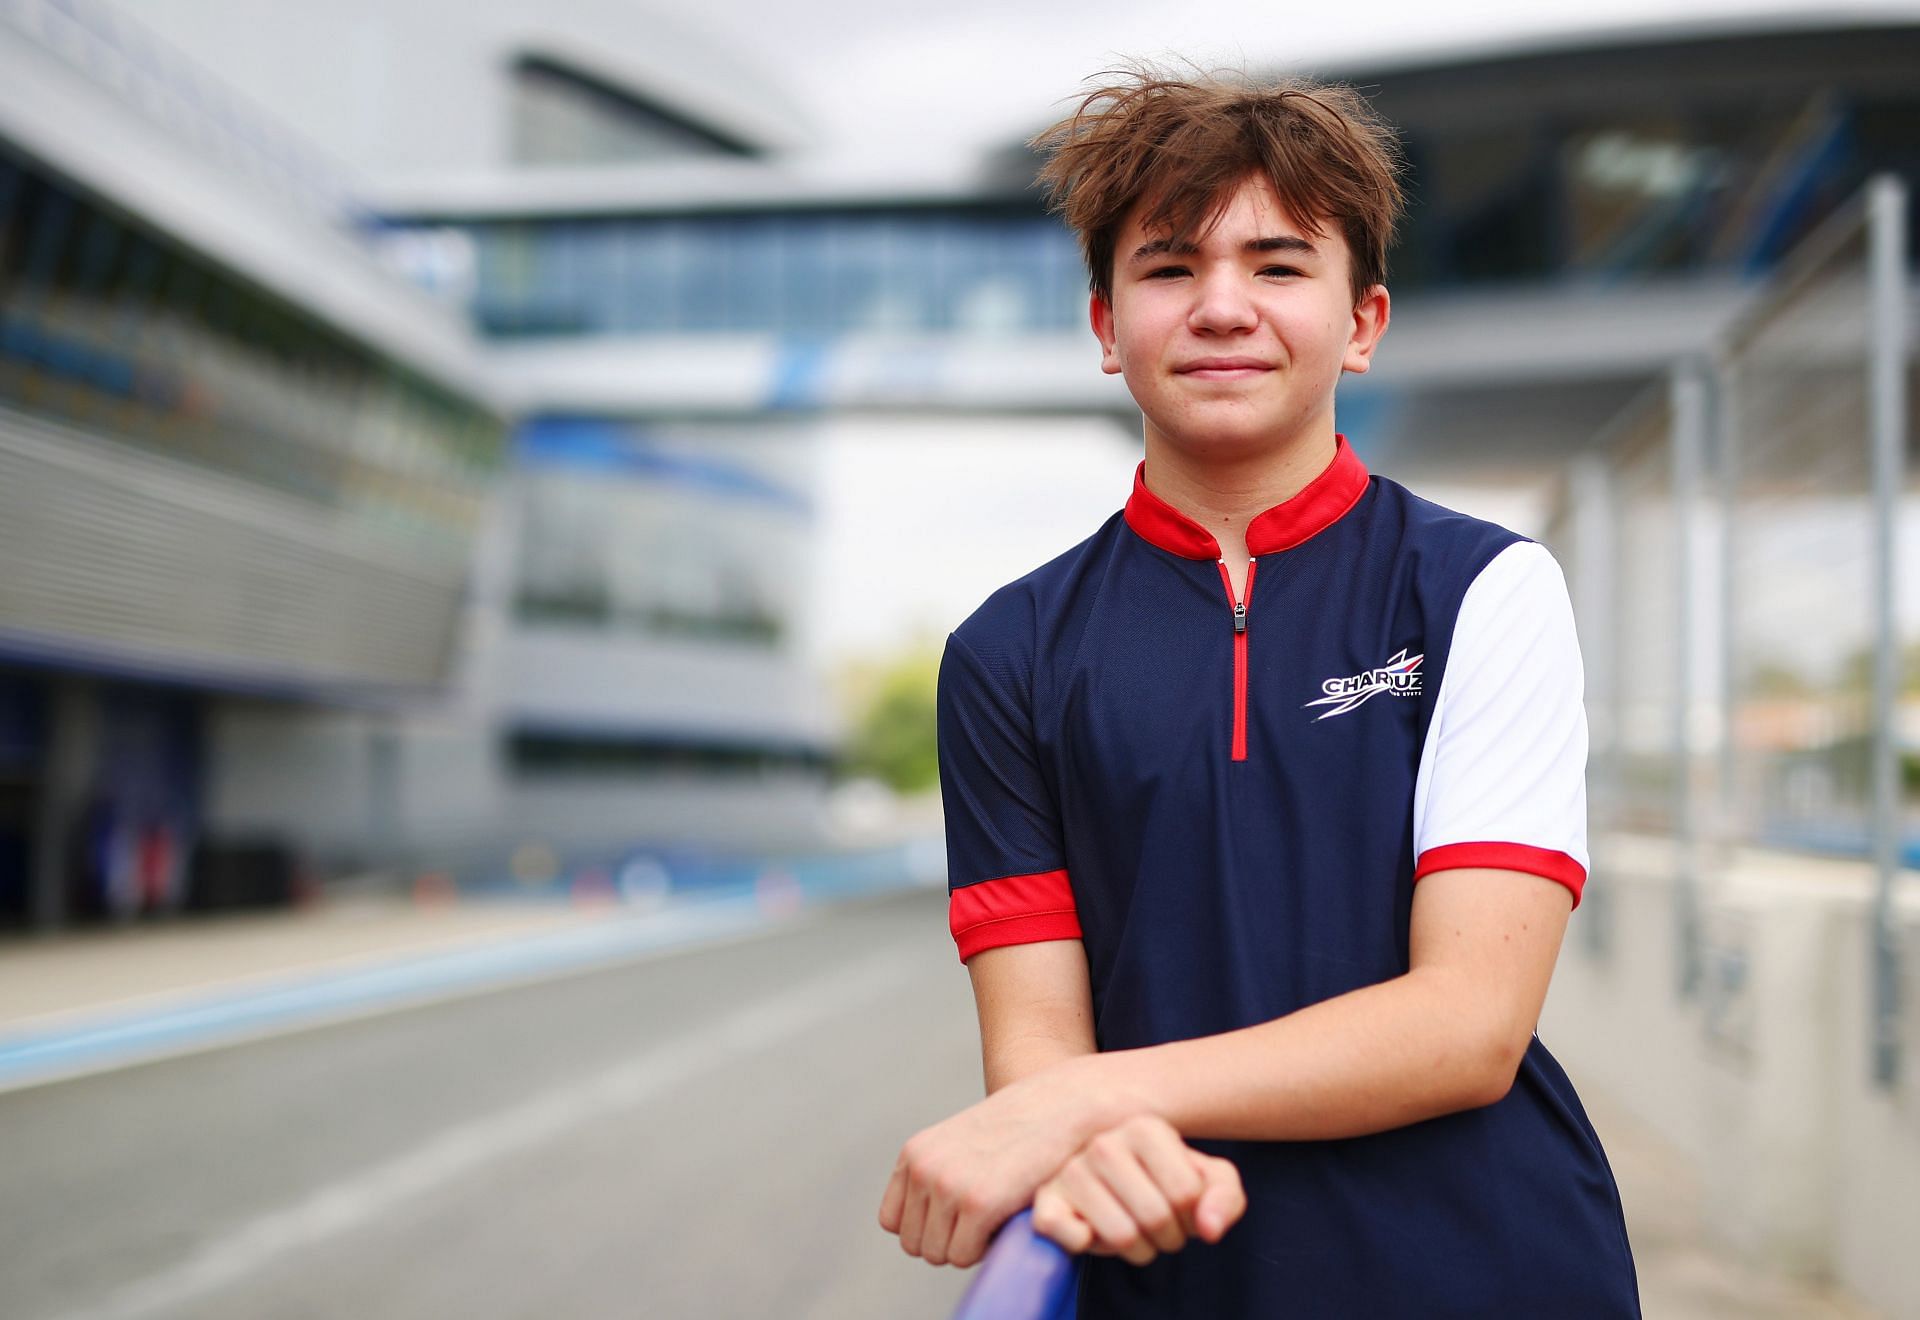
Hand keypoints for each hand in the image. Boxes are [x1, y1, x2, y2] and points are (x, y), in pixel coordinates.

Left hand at [878, 1059, 1110, 1267]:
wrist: (1062, 1107)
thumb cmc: (1020, 1130)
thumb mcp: (962, 1143)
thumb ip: (938, 1174)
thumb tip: (925, 1232)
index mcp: (915, 1153)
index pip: (893, 1222)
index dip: (927, 1228)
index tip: (958, 1220)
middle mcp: (924, 1168)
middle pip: (915, 1244)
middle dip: (949, 1241)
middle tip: (985, 1221)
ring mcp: (948, 1185)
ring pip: (939, 1254)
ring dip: (968, 1247)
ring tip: (996, 1219)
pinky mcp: (978, 1202)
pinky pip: (965, 1256)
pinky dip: (986, 1250)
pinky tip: (1006, 1221)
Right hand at [1030, 1115, 1245, 1265]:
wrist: (1110, 1182)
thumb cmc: (1163, 1180)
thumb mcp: (1207, 1180)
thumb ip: (1224, 1197)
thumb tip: (1210, 1228)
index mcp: (1145, 1127)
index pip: (1187, 1193)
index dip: (1192, 1216)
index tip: (1181, 1207)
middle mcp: (1104, 1142)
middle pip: (1156, 1216)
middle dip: (1167, 1237)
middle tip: (1159, 1225)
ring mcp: (1070, 1170)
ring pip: (1121, 1235)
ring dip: (1137, 1249)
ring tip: (1133, 1229)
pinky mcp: (1046, 1201)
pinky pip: (1070, 1236)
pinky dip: (1090, 1247)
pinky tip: (1095, 1231)